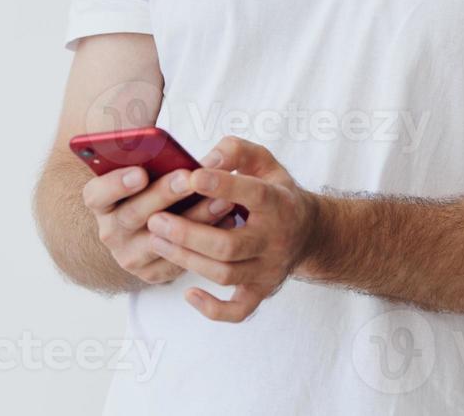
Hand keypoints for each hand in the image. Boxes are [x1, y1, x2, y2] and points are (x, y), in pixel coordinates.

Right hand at [82, 164, 239, 285]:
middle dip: (164, 194)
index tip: (141, 172)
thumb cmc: (148, 184)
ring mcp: (130, 255)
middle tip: (189, 178)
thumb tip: (159, 132)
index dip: (116, 183)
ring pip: (162, 240)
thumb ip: (146, 150)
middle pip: (133, 215)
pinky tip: (227, 220)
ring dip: (194, 218)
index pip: (97, 194)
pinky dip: (206, 238)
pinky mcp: (153, 272)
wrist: (148, 224)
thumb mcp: (140, 164)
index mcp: (101, 202)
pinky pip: (181, 259)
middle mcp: (110, 231)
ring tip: (221, 199)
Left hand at [146, 136, 318, 321]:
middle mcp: (275, 240)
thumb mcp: (263, 161)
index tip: (191, 176)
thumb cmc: (274, 189)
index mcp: (279, 203)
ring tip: (155, 240)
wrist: (308, 230)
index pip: (253, 195)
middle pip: (229, 245)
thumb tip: (204, 162)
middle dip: (188, 234)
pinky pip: (239, 310)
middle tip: (155, 219)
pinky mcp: (262, 290)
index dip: (222, 186)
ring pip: (225, 274)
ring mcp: (269, 269)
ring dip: (187, 260)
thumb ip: (236, 152)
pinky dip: (213, 309)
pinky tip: (188, 294)